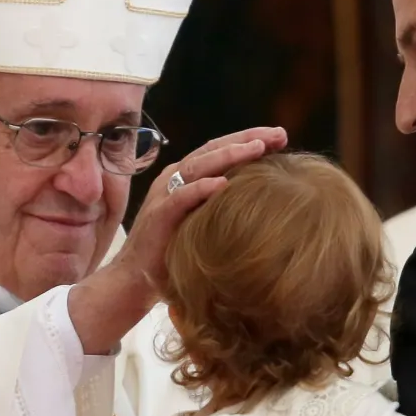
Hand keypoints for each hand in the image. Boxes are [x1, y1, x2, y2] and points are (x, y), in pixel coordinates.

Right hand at [68, 126, 286, 353]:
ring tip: (258, 148)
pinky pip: (180, 198)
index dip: (250, 139)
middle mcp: (175, 179)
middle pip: (213, 149)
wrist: (134, 281)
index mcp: (187, 177)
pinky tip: (223, 184)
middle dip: (248, 138)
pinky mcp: (158, 217)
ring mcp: (164, 196)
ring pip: (198, 166)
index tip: (281, 136)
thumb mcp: (203, 221)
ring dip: (229, 154)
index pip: (220, 148)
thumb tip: (266, 198)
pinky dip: (201, 189)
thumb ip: (223, 205)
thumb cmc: (174, 252)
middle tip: (279, 134)